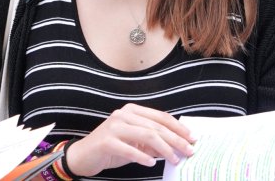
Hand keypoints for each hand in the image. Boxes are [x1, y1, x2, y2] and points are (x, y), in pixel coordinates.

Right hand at [65, 103, 195, 176]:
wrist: (82, 156)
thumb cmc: (111, 149)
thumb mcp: (135, 143)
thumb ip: (153, 142)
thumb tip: (176, 147)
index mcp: (133, 111)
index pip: (161, 117)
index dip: (178, 128)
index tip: (192, 138)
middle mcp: (124, 115)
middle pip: (156, 127)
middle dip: (176, 140)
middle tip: (189, 151)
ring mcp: (114, 126)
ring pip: (146, 135)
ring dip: (164, 149)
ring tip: (174, 159)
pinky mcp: (106, 141)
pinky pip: (129, 149)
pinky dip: (142, 157)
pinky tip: (151, 163)